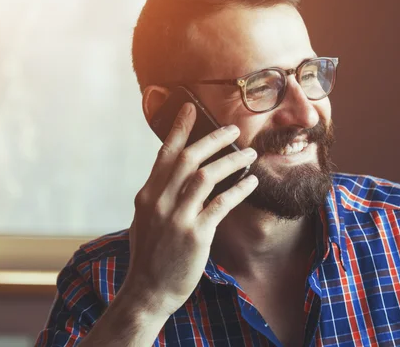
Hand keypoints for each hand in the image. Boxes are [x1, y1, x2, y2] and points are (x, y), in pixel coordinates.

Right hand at [122, 102, 257, 318]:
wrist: (147, 292)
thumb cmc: (150, 256)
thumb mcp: (146, 221)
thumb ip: (159, 197)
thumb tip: (176, 176)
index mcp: (147, 195)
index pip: (165, 154)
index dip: (178, 128)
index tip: (190, 108)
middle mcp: (159, 201)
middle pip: (189, 158)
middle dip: (214, 138)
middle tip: (234, 129)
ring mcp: (177, 217)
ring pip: (207, 176)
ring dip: (232, 160)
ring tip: (251, 154)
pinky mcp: (195, 234)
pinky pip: (222, 204)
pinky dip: (239, 189)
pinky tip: (253, 182)